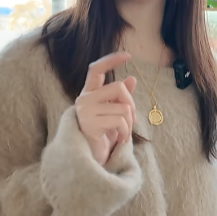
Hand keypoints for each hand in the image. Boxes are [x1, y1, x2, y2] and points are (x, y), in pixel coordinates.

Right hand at [75, 52, 137, 166]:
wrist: (91, 160)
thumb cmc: (102, 135)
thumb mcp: (113, 114)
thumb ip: (120, 97)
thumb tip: (132, 79)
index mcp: (89, 94)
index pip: (96, 70)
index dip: (111, 60)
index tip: (128, 56)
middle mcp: (84, 100)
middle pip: (118, 87)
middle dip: (131, 104)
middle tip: (131, 120)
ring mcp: (85, 112)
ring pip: (123, 107)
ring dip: (130, 123)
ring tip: (123, 134)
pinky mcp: (90, 124)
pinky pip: (120, 121)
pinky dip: (126, 132)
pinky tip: (120, 140)